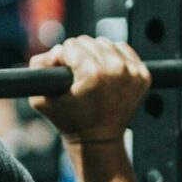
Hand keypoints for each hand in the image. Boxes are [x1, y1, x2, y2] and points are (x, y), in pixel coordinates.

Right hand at [29, 36, 150, 142]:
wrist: (98, 140)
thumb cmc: (69, 121)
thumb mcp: (41, 99)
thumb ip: (38, 67)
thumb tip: (55, 51)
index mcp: (92, 73)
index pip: (70, 46)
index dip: (61, 58)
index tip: (62, 73)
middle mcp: (115, 69)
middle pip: (88, 42)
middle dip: (78, 55)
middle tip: (76, 75)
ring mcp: (132, 72)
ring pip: (105, 43)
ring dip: (95, 54)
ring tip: (90, 73)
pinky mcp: (143, 75)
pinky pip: (123, 49)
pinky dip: (113, 56)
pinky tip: (106, 73)